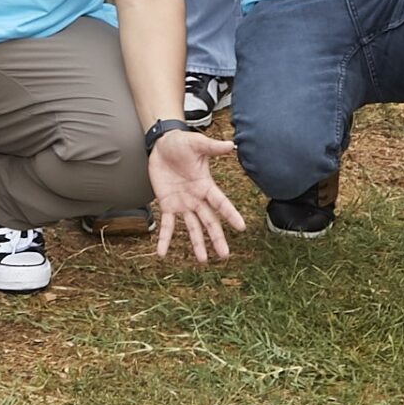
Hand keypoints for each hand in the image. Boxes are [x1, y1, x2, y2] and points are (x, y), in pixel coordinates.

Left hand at [147, 128, 245, 262]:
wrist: (162, 145)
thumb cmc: (182, 143)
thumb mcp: (197, 144)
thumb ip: (213, 147)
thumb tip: (232, 144)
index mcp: (205, 185)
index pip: (220, 202)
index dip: (230, 214)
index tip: (241, 227)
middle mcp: (196, 198)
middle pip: (209, 221)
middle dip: (217, 238)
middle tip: (225, 255)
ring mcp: (182, 204)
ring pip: (192, 227)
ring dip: (197, 244)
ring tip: (203, 260)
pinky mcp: (166, 205)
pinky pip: (167, 225)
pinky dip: (165, 239)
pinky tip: (162, 253)